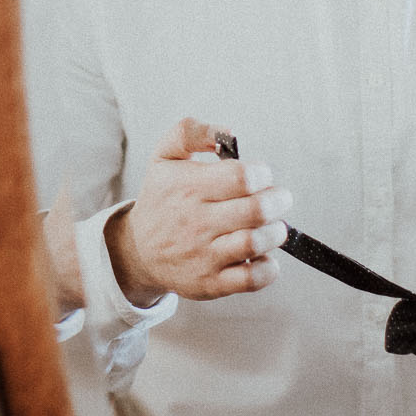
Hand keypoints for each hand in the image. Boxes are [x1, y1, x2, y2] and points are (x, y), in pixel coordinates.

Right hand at [108, 118, 291, 304]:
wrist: (137, 251)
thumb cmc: (161, 198)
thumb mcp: (164, 156)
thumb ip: (191, 132)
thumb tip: (227, 132)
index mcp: (188, 187)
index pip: (242, 177)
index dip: (262, 173)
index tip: (261, 175)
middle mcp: (196, 222)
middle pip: (256, 210)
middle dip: (279, 200)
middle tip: (278, 198)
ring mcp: (204, 256)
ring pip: (255, 243)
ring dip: (276, 232)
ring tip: (272, 225)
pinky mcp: (211, 283)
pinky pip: (251, 279)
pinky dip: (269, 268)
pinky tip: (263, 255)